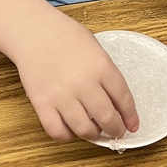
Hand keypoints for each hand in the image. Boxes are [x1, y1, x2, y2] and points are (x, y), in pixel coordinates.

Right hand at [14, 13, 138, 142]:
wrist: (34, 31)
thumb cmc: (65, 36)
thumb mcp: (95, 48)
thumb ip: (106, 74)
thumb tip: (117, 102)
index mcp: (101, 66)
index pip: (124, 99)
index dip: (130, 117)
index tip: (132, 125)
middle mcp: (84, 82)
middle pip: (108, 118)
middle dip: (116, 130)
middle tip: (116, 132)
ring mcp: (62, 95)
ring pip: (85, 130)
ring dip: (93, 135)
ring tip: (94, 130)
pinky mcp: (42, 103)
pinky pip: (58, 132)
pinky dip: (67, 136)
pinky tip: (70, 129)